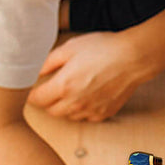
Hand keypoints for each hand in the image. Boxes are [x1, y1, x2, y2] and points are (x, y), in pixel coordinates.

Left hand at [28, 31, 154, 120]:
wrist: (133, 58)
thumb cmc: (103, 48)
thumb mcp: (70, 48)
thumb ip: (48, 62)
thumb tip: (35, 71)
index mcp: (63, 85)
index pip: (37, 100)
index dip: (32, 94)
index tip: (33, 89)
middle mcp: (76, 102)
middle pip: (51, 111)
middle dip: (47, 102)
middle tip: (50, 90)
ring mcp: (91, 110)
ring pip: (69, 116)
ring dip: (64, 107)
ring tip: (70, 92)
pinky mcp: (105, 113)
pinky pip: (86, 117)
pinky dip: (82, 110)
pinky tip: (86, 97)